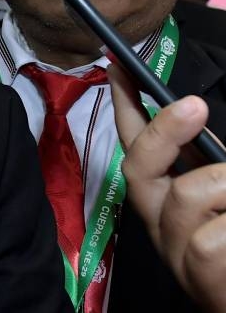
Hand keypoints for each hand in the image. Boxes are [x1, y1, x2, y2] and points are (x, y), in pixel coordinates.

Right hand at [109, 63, 225, 311]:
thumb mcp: (224, 189)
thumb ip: (207, 159)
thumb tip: (193, 114)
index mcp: (166, 195)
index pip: (135, 142)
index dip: (124, 103)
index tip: (118, 64)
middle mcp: (159, 219)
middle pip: (138, 164)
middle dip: (163, 129)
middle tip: (195, 104)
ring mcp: (175, 247)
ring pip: (191, 192)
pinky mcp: (198, 270)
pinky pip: (216, 235)